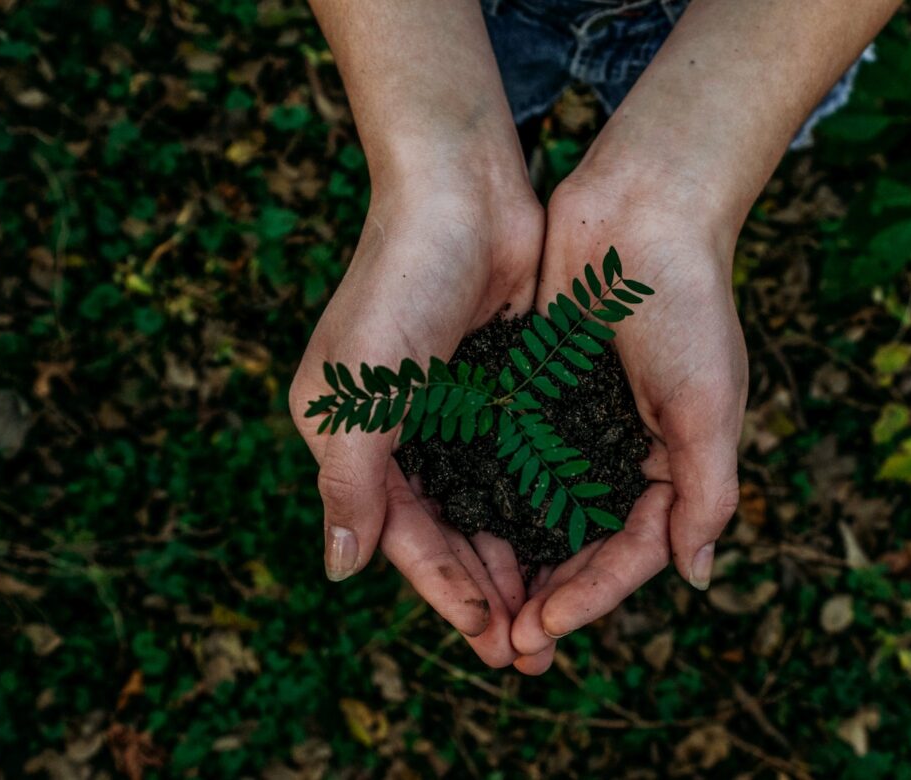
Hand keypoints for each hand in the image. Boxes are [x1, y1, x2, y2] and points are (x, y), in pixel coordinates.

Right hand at [290, 172, 542, 667]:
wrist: (462, 190)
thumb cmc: (400, 285)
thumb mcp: (360, 393)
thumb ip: (350, 484)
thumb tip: (339, 571)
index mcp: (350, 437)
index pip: (401, 535)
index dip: (444, 591)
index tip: (490, 639)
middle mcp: (397, 431)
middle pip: (446, 532)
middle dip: (486, 591)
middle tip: (531, 651)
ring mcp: (450, 410)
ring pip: (486, 506)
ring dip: (517, 559)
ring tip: (554, 613)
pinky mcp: (498, 387)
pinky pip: (519, 463)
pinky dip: (539, 504)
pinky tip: (571, 541)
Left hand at [509, 168, 746, 673]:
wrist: (642, 208)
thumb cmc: (687, 304)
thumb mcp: (709, 404)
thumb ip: (706, 492)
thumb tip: (696, 577)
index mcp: (673, 464)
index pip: (631, 553)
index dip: (590, 596)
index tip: (542, 627)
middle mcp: (623, 453)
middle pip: (582, 546)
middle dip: (548, 597)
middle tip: (505, 645)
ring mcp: (578, 425)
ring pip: (541, 512)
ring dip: (514, 561)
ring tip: (478, 608)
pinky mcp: (537, 392)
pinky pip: (511, 459)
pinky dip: (490, 496)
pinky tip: (457, 529)